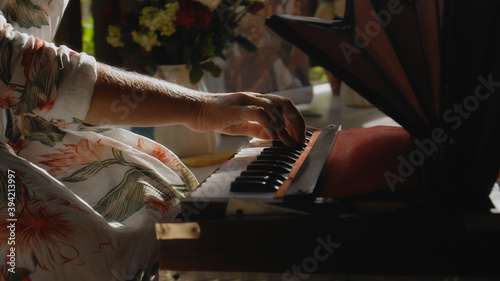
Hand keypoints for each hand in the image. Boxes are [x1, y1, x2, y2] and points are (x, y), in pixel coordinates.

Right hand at [187, 92, 305, 145]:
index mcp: (257, 101)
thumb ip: (256, 128)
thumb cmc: (214, 116)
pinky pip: (260, 114)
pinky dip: (270, 125)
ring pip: (275, 107)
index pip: (284, 106)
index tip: (300, 138)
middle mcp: (255, 98)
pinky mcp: (237, 108)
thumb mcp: (240, 124)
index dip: (296, 121)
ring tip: (289, 143)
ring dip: (286, 127)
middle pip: (286, 104)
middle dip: (297, 122)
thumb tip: (272, 136)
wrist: (193, 109)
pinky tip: (273, 138)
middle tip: (299, 141)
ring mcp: (246, 101)